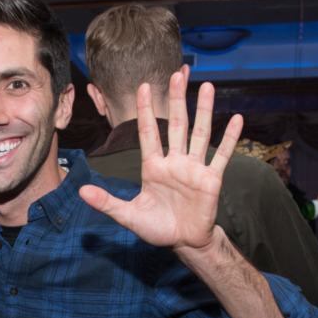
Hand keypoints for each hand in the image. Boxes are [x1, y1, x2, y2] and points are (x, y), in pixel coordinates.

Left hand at [79, 72, 242, 258]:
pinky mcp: (212, 179)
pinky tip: (237, 119)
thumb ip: (106, 202)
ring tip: (208, 86)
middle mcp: (174, 162)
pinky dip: (230, 138)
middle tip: (176, 74)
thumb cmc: (156, 227)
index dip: (146, 110)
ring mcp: (194, 169)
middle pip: (176, 124)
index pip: (148, 133)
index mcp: (153, 167)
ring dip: (205, 110)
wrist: (183, 243)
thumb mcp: (127, 215)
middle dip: (176, 100)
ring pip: (200, 133)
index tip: (143, 87)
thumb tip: (80, 191)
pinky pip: (222, 155)